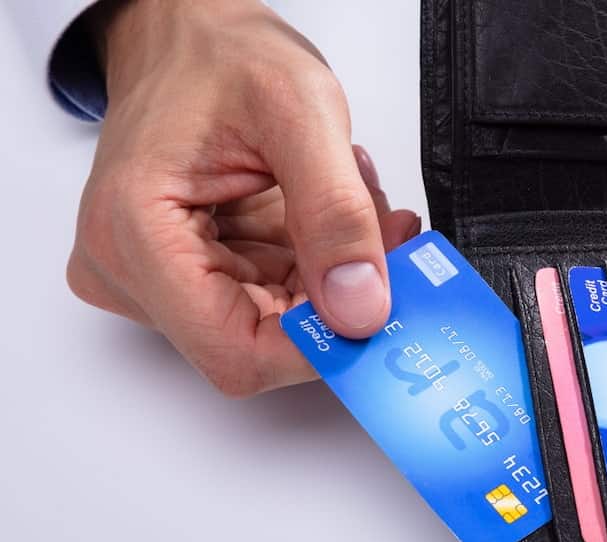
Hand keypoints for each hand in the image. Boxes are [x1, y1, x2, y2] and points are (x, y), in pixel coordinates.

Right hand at [67, 0, 418, 395]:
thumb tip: (360, 309)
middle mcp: (129, 270)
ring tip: (354, 198)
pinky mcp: (184, 271)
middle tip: (387, 233)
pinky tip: (328, 210)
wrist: (187, 35)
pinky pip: (269, 295)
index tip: (381, 304)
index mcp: (135, 232)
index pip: (235, 351)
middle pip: (258, 339)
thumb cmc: (219, 55)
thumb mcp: (301, 115)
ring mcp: (153, 277)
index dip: (317, 346)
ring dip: (332, 273)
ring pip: (274, 319)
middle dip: (337, 297)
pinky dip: (315, 262)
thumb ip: (335, 215)